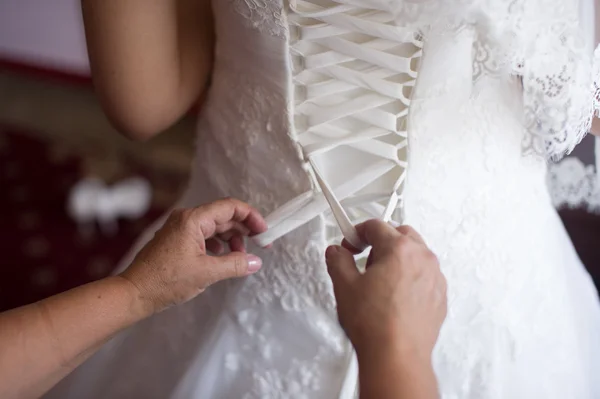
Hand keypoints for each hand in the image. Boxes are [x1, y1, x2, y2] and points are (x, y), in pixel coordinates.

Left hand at [120, 198, 266, 313]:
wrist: (134, 292)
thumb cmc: (165, 281)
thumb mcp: (206, 273)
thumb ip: (234, 264)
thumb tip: (255, 262)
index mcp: (193, 220)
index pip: (229, 207)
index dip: (250, 216)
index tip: (264, 231)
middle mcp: (186, 219)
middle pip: (223, 216)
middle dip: (243, 229)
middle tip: (260, 244)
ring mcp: (180, 229)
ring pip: (214, 226)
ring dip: (231, 238)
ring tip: (241, 255)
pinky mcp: (177, 240)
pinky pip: (204, 235)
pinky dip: (218, 244)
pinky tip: (224, 257)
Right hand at [325, 220, 446, 359]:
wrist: (397, 357)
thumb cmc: (375, 324)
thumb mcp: (344, 286)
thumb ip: (338, 260)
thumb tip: (337, 252)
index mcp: (399, 249)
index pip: (376, 226)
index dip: (357, 233)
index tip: (350, 244)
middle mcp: (422, 258)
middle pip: (400, 234)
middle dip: (381, 242)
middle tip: (365, 260)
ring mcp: (435, 277)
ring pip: (415, 254)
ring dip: (397, 259)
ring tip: (379, 282)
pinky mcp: (439, 296)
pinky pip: (424, 275)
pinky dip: (410, 277)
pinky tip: (394, 297)